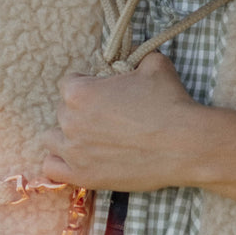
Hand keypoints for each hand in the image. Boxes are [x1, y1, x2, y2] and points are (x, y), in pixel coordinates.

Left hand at [42, 51, 205, 192]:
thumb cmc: (169, 102)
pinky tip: (78, 159)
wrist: (184, 145)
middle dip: (81, 112)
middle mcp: (70, 120)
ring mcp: (73, 151)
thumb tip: (135, 57)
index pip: (68, 84)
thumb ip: (136, 58)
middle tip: (107, 118)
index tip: (103, 93)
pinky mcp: (83, 176)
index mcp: (80, 92)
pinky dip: (60, 164)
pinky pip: (51, 169)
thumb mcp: (154, 65)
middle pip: (63, 111)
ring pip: (52, 140)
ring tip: (91, 139)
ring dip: (67, 137)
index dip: (87, 86)